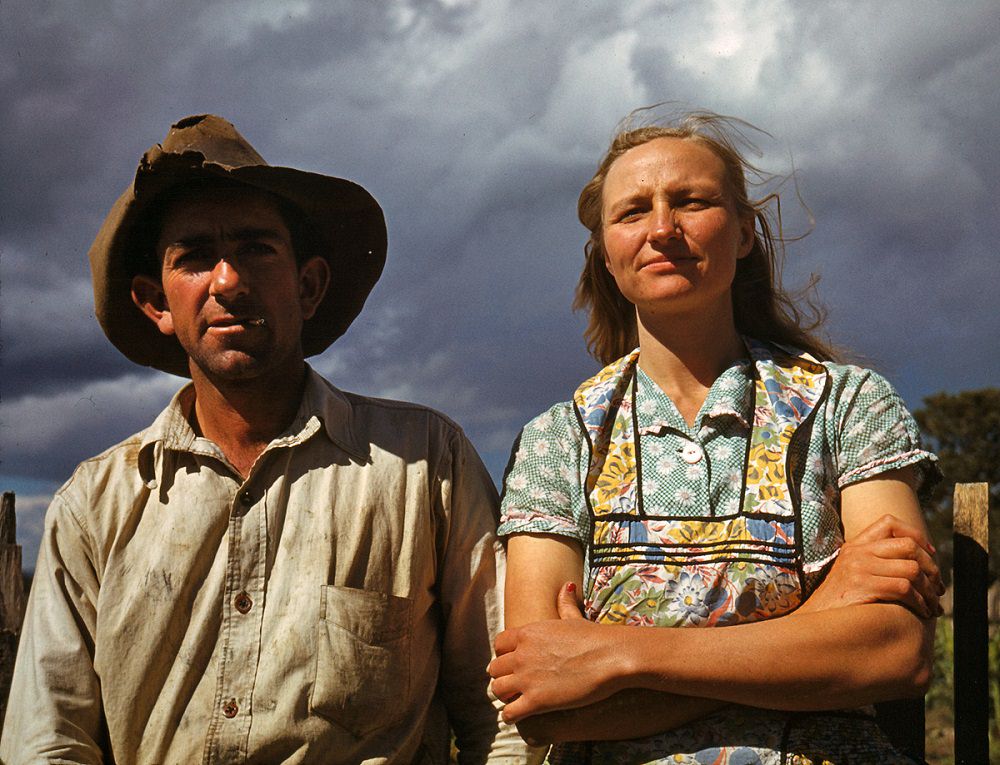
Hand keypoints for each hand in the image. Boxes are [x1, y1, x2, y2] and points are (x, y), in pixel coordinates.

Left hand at [489, 583, 622, 722]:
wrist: (611, 657)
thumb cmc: (595, 637)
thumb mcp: (574, 617)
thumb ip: (564, 603)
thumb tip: (567, 586)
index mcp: (528, 633)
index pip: (499, 644)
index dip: (505, 655)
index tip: (515, 663)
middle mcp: (522, 654)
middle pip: (494, 668)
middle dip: (504, 676)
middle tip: (516, 684)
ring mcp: (527, 678)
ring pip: (497, 690)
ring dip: (506, 696)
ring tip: (517, 700)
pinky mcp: (536, 701)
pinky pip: (509, 713)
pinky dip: (512, 716)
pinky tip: (522, 715)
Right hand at [800, 514, 943, 617]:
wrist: (814, 624)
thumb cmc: (838, 605)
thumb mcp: (851, 575)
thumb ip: (874, 564)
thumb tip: (916, 566)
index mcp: (854, 546)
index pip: (889, 522)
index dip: (916, 535)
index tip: (929, 554)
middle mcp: (857, 552)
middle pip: (908, 546)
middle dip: (932, 568)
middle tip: (939, 588)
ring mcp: (859, 568)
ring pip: (912, 569)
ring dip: (930, 590)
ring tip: (933, 606)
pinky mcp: (863, 587)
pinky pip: (905, 589)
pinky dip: (920, 602)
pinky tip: (922, 612)